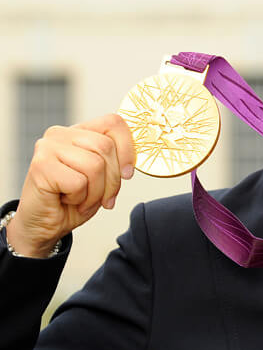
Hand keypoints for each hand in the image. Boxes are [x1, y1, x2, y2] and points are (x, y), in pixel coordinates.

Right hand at [7, 114, 135, 257]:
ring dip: (95, 193)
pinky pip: (79, 182)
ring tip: (82, 200)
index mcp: (79, 132)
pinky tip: (66, 201)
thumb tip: (133, 160)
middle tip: (102, 198)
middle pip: (106, 147)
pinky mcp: (41, 165)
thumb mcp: (103, 179)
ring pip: (95, 165)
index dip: (128, 149)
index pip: (113, 123)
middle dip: (112, 180)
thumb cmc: (74, 201)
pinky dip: (80, 199)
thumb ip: (115, 161)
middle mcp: (60, 134)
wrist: (43, 226)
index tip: (128, 174)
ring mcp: (48, 147)